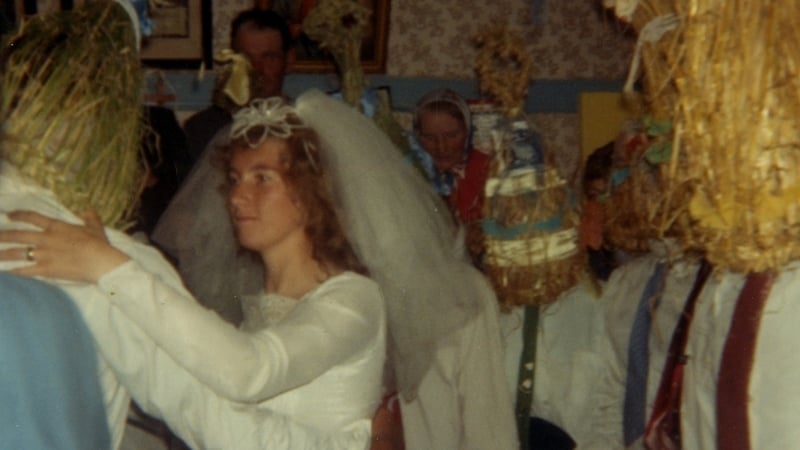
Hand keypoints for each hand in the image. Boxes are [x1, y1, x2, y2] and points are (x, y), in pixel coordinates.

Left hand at [0, 210, 129, 282]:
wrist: (100, 262)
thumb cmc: (99, 244)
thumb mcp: (95, 227)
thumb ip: (89, 216)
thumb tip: (86, 210)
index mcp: (56, 227)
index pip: (32, 217)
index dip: (18, 215)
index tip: (8, 215)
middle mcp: (45, 239)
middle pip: (18, 235)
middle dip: (2, 236)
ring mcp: (43, 255)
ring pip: (17, 253)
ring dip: (2, 253)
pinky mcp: (45, 269)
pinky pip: (25, 270)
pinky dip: (14, 271)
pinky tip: (6, 272)